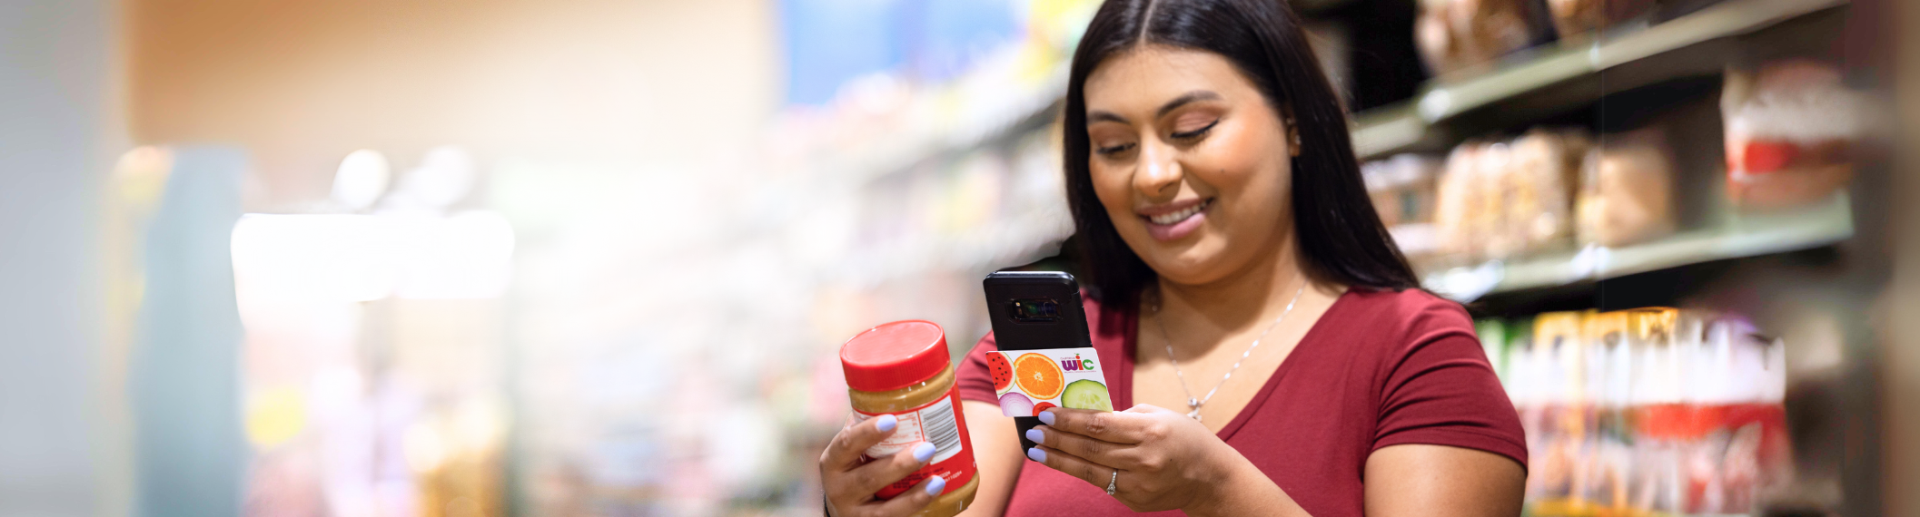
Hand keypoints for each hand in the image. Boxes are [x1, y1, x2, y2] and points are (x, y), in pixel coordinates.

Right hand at [819, 414, 948, 516]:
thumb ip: (867, 423)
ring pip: (884, 510)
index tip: (891, 420)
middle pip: (869, 479)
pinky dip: (916, 511)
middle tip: (928, 447)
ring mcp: (855, 514)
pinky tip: (934, 498)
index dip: (867, 433)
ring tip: (938, 480)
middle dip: (900, 464)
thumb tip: (902, 387)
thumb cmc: (856, 466)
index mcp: (833, 462)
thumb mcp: (853, 448)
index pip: (846, 444)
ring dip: (913, 496)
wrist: (847, 508)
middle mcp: (839, 490)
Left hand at [1022, 405, 1246, 512]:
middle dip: (1057, 439)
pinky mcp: (1135, 500)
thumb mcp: (1159, 415)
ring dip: (1059, 459)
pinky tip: (1063, 462)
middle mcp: (1144, 458)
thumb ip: (1122, 416)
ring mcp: (1139, 483)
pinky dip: (1080, 471)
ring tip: (1037, 451)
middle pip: (1089, 448)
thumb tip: (1083, 416)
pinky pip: (1102, 483)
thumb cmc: (1183, 437)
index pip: (1099, 424)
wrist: (1209, 476)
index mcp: (1150, 430)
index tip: (1047, 414)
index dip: (1069, 420)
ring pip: (1089, 470)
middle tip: (1034, 431)